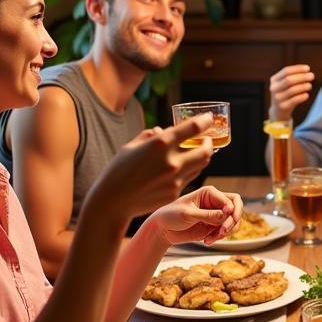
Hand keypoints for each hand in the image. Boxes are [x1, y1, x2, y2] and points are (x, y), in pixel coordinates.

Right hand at [87, 117, 214, 224]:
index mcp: (159, 144)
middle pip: (205, 150)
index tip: (208, 118)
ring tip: (198, 151)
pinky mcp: (175, 193)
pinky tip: (184, 166)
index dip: (204, 121)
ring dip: (203, 156)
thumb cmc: (118, 170)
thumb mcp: (131, 146)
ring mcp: (175, 179)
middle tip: (207, 139)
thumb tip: (162, 130)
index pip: (192, 128)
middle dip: (209, 142)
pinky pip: (190, 177)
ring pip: (201, 165)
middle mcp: (171, 162)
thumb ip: (150, 135)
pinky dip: (191, 169)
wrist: (112, 202)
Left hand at [152, 186, 243, 245]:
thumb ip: (208, 214)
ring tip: (212, 238)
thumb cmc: (171, 215)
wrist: (162, 229)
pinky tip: (207, 241)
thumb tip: (227, 214)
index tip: (226, 218)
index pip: (231, 199)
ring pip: (233, 222)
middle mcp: (215, 203)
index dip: (232, 209)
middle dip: (232, 221)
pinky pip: (225, 233)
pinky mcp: (213, 227)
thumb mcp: (189, 214)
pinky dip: (219, 238)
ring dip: (226, 232)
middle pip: (236, 209)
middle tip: (222, 231)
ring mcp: (215, 215)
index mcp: (209, 193)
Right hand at [269, 65, 313, 119]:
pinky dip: (302, 96)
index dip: (298, 69)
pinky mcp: (283, 107)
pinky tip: (306, 95)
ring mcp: (277, 98)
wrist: (278, 111)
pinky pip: (294, 100)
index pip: (286, 71)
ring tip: (310, 85)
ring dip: (303, 86)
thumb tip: (307, 71)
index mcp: (274, 80)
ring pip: (292, 90)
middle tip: (312, 76)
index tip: (308, 68)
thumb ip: (293, 77)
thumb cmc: (286, 94)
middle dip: (302, 77)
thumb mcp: (285, 84)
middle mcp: (274, 88)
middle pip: (289, 80)